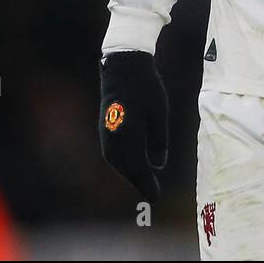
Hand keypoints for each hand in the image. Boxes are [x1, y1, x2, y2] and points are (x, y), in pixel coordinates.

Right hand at [98, 50, 168, 202]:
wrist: (123, 66)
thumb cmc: (146, 87)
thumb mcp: (159, 112)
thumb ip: (158, 139)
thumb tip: (158, 164)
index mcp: (129, 133)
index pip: (138, 166)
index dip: (147, 183)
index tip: (157, 196)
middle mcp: (113, 136)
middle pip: (125, 167)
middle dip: (139, 182)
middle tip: (152, 194)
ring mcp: (105, 131)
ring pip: (116, 161)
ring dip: (129, 174)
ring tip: (143, 182)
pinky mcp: (103, 126)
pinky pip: (111, 152)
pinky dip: (122, 163)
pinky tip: (131, 164)